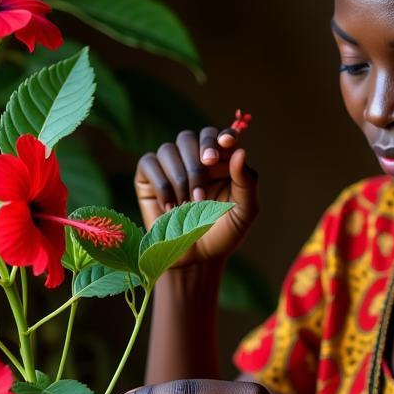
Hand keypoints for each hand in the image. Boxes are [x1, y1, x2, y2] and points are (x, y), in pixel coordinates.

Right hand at [134, 127, 257, 267]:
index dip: (219, 137)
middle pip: (189, 138)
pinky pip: (149, 163)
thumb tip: (240, 151)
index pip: (218, 136)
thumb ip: (246, 182)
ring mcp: (169, 166)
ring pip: (168, 149)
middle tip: (202, 190)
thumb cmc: (223, 233)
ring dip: (181, 178)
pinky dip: (162, 185)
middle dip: (196, 162)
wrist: (196, 258)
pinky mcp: (148, 177)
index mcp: (220, 161)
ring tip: (189, 206)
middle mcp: (193, 158)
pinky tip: (171, 207)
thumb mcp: (244, 211)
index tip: (225, 144)